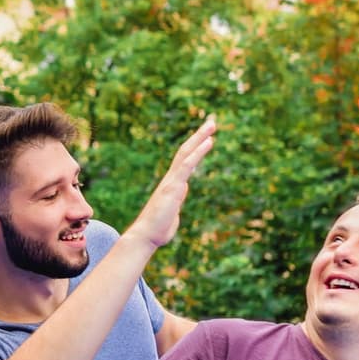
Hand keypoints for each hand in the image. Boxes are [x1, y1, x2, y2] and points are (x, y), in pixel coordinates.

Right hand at [126, 116, 215, 248]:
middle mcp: (171, 179)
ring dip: (200, 137)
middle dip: (199, 136)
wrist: (146, 236)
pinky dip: (198, 152)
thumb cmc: (158, 229)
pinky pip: (186, 165)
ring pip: (186, 153)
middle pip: (185, 151)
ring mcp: (171, 181)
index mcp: (172, 184)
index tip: (206, 137)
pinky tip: (208, 142)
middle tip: (212, 122)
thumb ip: (178, 198)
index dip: (195, 148)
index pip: (185, 161)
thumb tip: (183, 188)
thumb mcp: (173, 211)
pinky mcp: (172, 187)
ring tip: (212, 124)